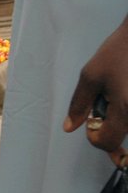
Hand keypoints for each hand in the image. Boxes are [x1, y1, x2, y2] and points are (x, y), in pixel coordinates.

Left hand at [64, 17, 127, 166]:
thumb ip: (79, 105)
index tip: (91, 122)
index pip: (108, 141)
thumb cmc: (119, 51)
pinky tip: (124, 92)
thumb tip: (69, 128)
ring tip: (116, 92)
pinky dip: (125, 110)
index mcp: (125, 108)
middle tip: (105, 103)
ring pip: (127, 126)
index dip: (94, 137)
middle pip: (120, 136)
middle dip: (108, 126)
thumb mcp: (91, 76)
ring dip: (118, 117)